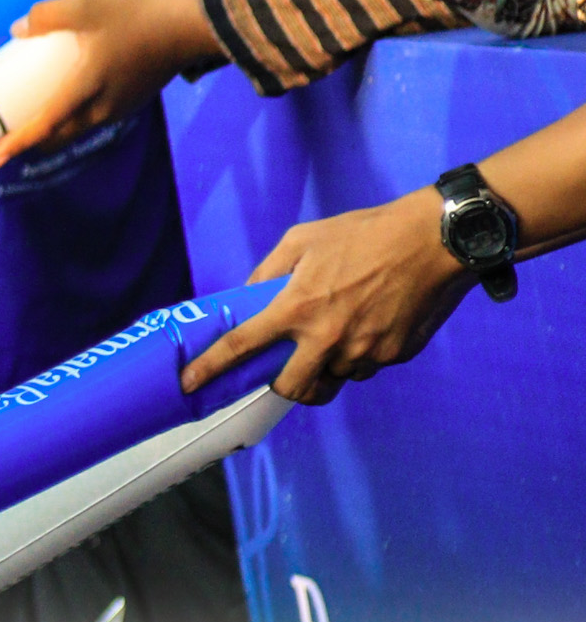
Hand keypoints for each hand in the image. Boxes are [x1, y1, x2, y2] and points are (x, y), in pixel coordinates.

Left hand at [0, 0, 213, 168]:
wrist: (188, 27)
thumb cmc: (134, 18)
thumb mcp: (83, 7)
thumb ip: (46, 17)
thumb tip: (18, 30)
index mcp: (84, 92)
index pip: (44, 127)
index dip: (17, 143)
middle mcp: (102, 110)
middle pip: (59, 136)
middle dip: (32, 142)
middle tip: (9, 137)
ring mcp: (120, 108)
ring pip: (79, 128)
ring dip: (56, 129)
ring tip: (35, 116)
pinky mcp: (133, 101)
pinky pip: (96, 116)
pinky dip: (76, 116)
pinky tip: (71, 96)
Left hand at [176, 188, 465, 404]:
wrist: (433, 240)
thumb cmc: (363, 234)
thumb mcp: (302, 239)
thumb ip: (268, 271)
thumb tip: (250, 296)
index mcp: (296, 308)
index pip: (241, 346)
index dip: (209, 368)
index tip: (188, 384)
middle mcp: (327, 338)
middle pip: (291, 388)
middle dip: (282, 385)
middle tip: (285, 370)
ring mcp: (363, 352)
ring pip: (333, 380)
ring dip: (326, 369)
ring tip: (335, 339)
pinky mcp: (394, 356)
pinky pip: (367, 368)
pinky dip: (359, 357)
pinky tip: (368, 326)